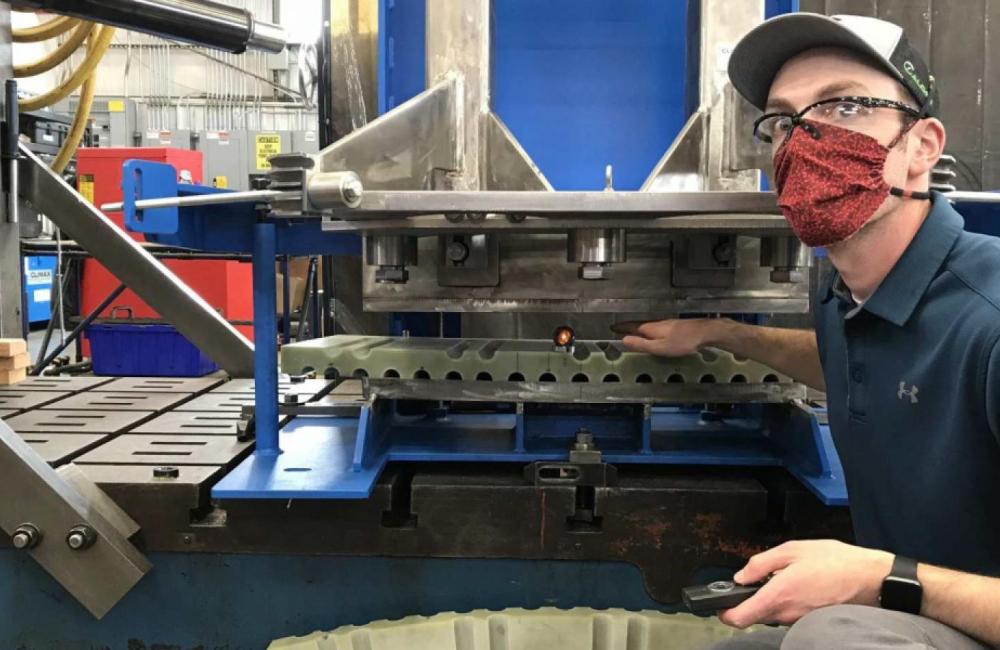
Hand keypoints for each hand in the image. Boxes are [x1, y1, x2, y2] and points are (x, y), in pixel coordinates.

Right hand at [611, 319, 719, 356]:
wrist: (704, 332)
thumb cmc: (682, 342)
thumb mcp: (660, 347)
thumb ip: (642, 344)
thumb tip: (624, 340)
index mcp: (651, 328)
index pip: (632, 326)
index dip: (622, 327)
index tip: (612, 327)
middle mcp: (657, 323)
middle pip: (639, 324)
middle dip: (628, 326)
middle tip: (619, 328)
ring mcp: (667, 323)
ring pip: (648, 325)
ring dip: (638, 327)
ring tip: (632, 331)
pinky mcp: (675, 326)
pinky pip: (656, 327)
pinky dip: (649, 329)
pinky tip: (653, 333)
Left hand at [719, 540, 893, 628]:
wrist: (870, 578)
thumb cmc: (835, 561)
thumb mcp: (791, 549)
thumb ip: (760, 563)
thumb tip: (741, 576)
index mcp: (777, 595)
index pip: (739, 618)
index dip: (725, 612)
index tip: (720, 604)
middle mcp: (786, 613)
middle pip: (754, 616)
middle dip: (748, 601)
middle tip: (753, 581)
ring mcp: (799, 620)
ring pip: (771, 615)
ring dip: (770, 600)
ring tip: (782, 578)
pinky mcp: (810, 621)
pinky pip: (788, 615)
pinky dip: (786, 602)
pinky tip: (798, 586)